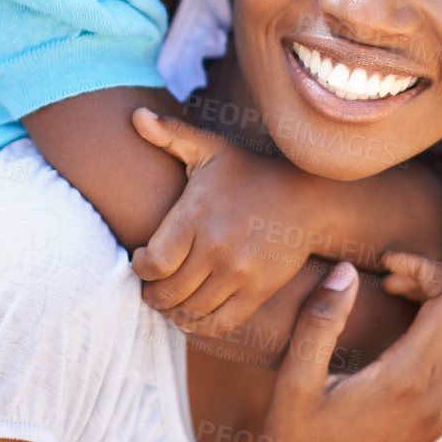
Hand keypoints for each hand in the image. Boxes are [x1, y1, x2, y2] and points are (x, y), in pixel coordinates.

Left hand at [130, 108, 320, 333]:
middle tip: (151, 289)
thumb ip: (171, 134)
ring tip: (170, 301)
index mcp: (196, 215)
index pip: (152, 263)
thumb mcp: (210, 148)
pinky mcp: (258, 291)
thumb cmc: (248, 171)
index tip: (141, 262)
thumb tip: (136, 115)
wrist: (305, 194)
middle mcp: (215, 247)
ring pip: (190, 311)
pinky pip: (219, 323)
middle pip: (167, 292)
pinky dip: (200, 326)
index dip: (139, 269)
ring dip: (173, 312)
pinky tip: (193, 314)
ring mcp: (238, 272)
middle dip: (151, 295)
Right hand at [241, 252, 441, 441]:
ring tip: (393, 302)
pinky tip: (396, 336)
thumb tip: (347, 270)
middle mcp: (437, 398)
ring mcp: (440, 415)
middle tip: (391, 280)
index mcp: (407, 381)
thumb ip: (321, 321)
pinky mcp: (435, 426)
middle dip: (439, 282)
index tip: (385, 265)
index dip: (426, 267)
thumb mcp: (295, 381)